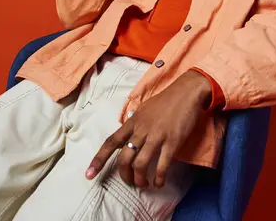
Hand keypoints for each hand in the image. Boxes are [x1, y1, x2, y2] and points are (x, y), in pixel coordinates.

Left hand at [85, 70, 210, 187]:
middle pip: (124, 158)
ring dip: (140, 179)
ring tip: (144, 184)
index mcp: (133, 121)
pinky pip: (162, 165)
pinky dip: (159, 177)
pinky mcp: (172, 141)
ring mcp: (157, 135)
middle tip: (130, 182)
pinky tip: (160, 182)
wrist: (186, 91)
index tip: (88, 174)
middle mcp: (142, 129)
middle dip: (124, 175)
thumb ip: (135, 123)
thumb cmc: (166, 100)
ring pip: (141, 164)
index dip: (99, 159)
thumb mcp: (145, 109)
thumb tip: (128, 136)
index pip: (111, 142)